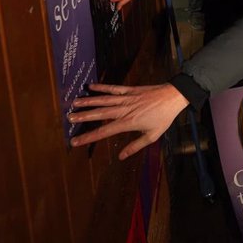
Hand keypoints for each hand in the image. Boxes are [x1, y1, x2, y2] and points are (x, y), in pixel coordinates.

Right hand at [69, 83, 188, 159]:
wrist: (173, 97)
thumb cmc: (164, 118)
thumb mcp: (152, 135)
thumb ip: (135, 146)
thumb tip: (121, 156)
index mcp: (128, 122)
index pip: (104, 131)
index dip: (88, 137)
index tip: (75, 140)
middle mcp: (124, 110)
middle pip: (100, 114)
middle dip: (83, 116)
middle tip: (68, 117)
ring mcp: (127, 98)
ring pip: (104, 100)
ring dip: (89, 101)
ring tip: (74, 102)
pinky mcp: (130, 90)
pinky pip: (114, 88)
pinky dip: (102, 87)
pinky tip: (91, 86)